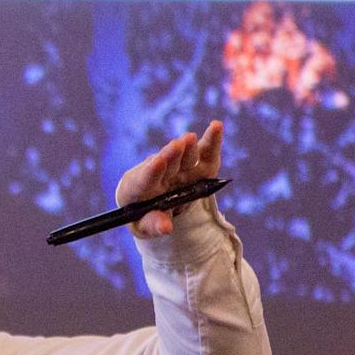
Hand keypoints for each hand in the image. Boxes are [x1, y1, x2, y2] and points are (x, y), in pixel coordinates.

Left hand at [112, 119, 224, 237]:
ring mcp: (176, 167)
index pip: (143, 179)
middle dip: (171, 156)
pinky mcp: (195, 164)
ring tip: (190, 139)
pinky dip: (212, 141)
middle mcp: (157, 173)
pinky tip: (217, 126)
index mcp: (137, 188)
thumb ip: (153, 225)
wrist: (152, 203)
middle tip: (177, 145)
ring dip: (187, 148)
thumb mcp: (144, 226)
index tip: (158, 162)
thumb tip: (167, 227)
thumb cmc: (144, 216)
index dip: (151, 171)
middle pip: (165, 164)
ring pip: (183, 156)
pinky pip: (204, 153)